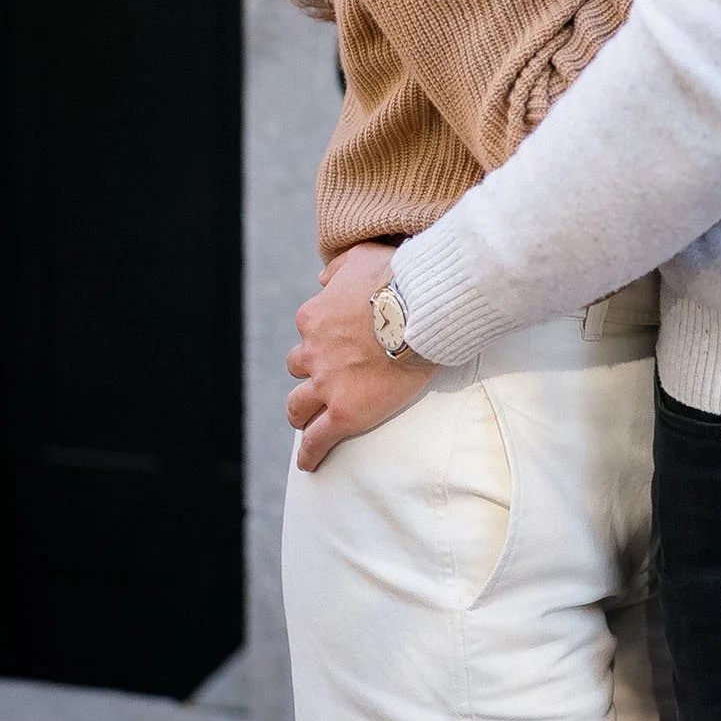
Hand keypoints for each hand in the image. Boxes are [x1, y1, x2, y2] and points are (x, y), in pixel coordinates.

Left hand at [286, 240, 433, 470]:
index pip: (309, 332)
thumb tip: (322, 278)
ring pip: (298, 406)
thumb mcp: (362, 257)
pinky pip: (318, 440)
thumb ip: (338, 268)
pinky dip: (311, 453)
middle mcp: (313, 351)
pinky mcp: (346, 413)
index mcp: (315, 317)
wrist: (422, 307)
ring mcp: (327, 384)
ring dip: (302, 412)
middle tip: (327, 380)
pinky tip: (311, 463)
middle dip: (310, 373)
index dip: (323, 339)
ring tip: (310, 422)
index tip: (339, 344)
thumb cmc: (399, 278)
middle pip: (298, 369)